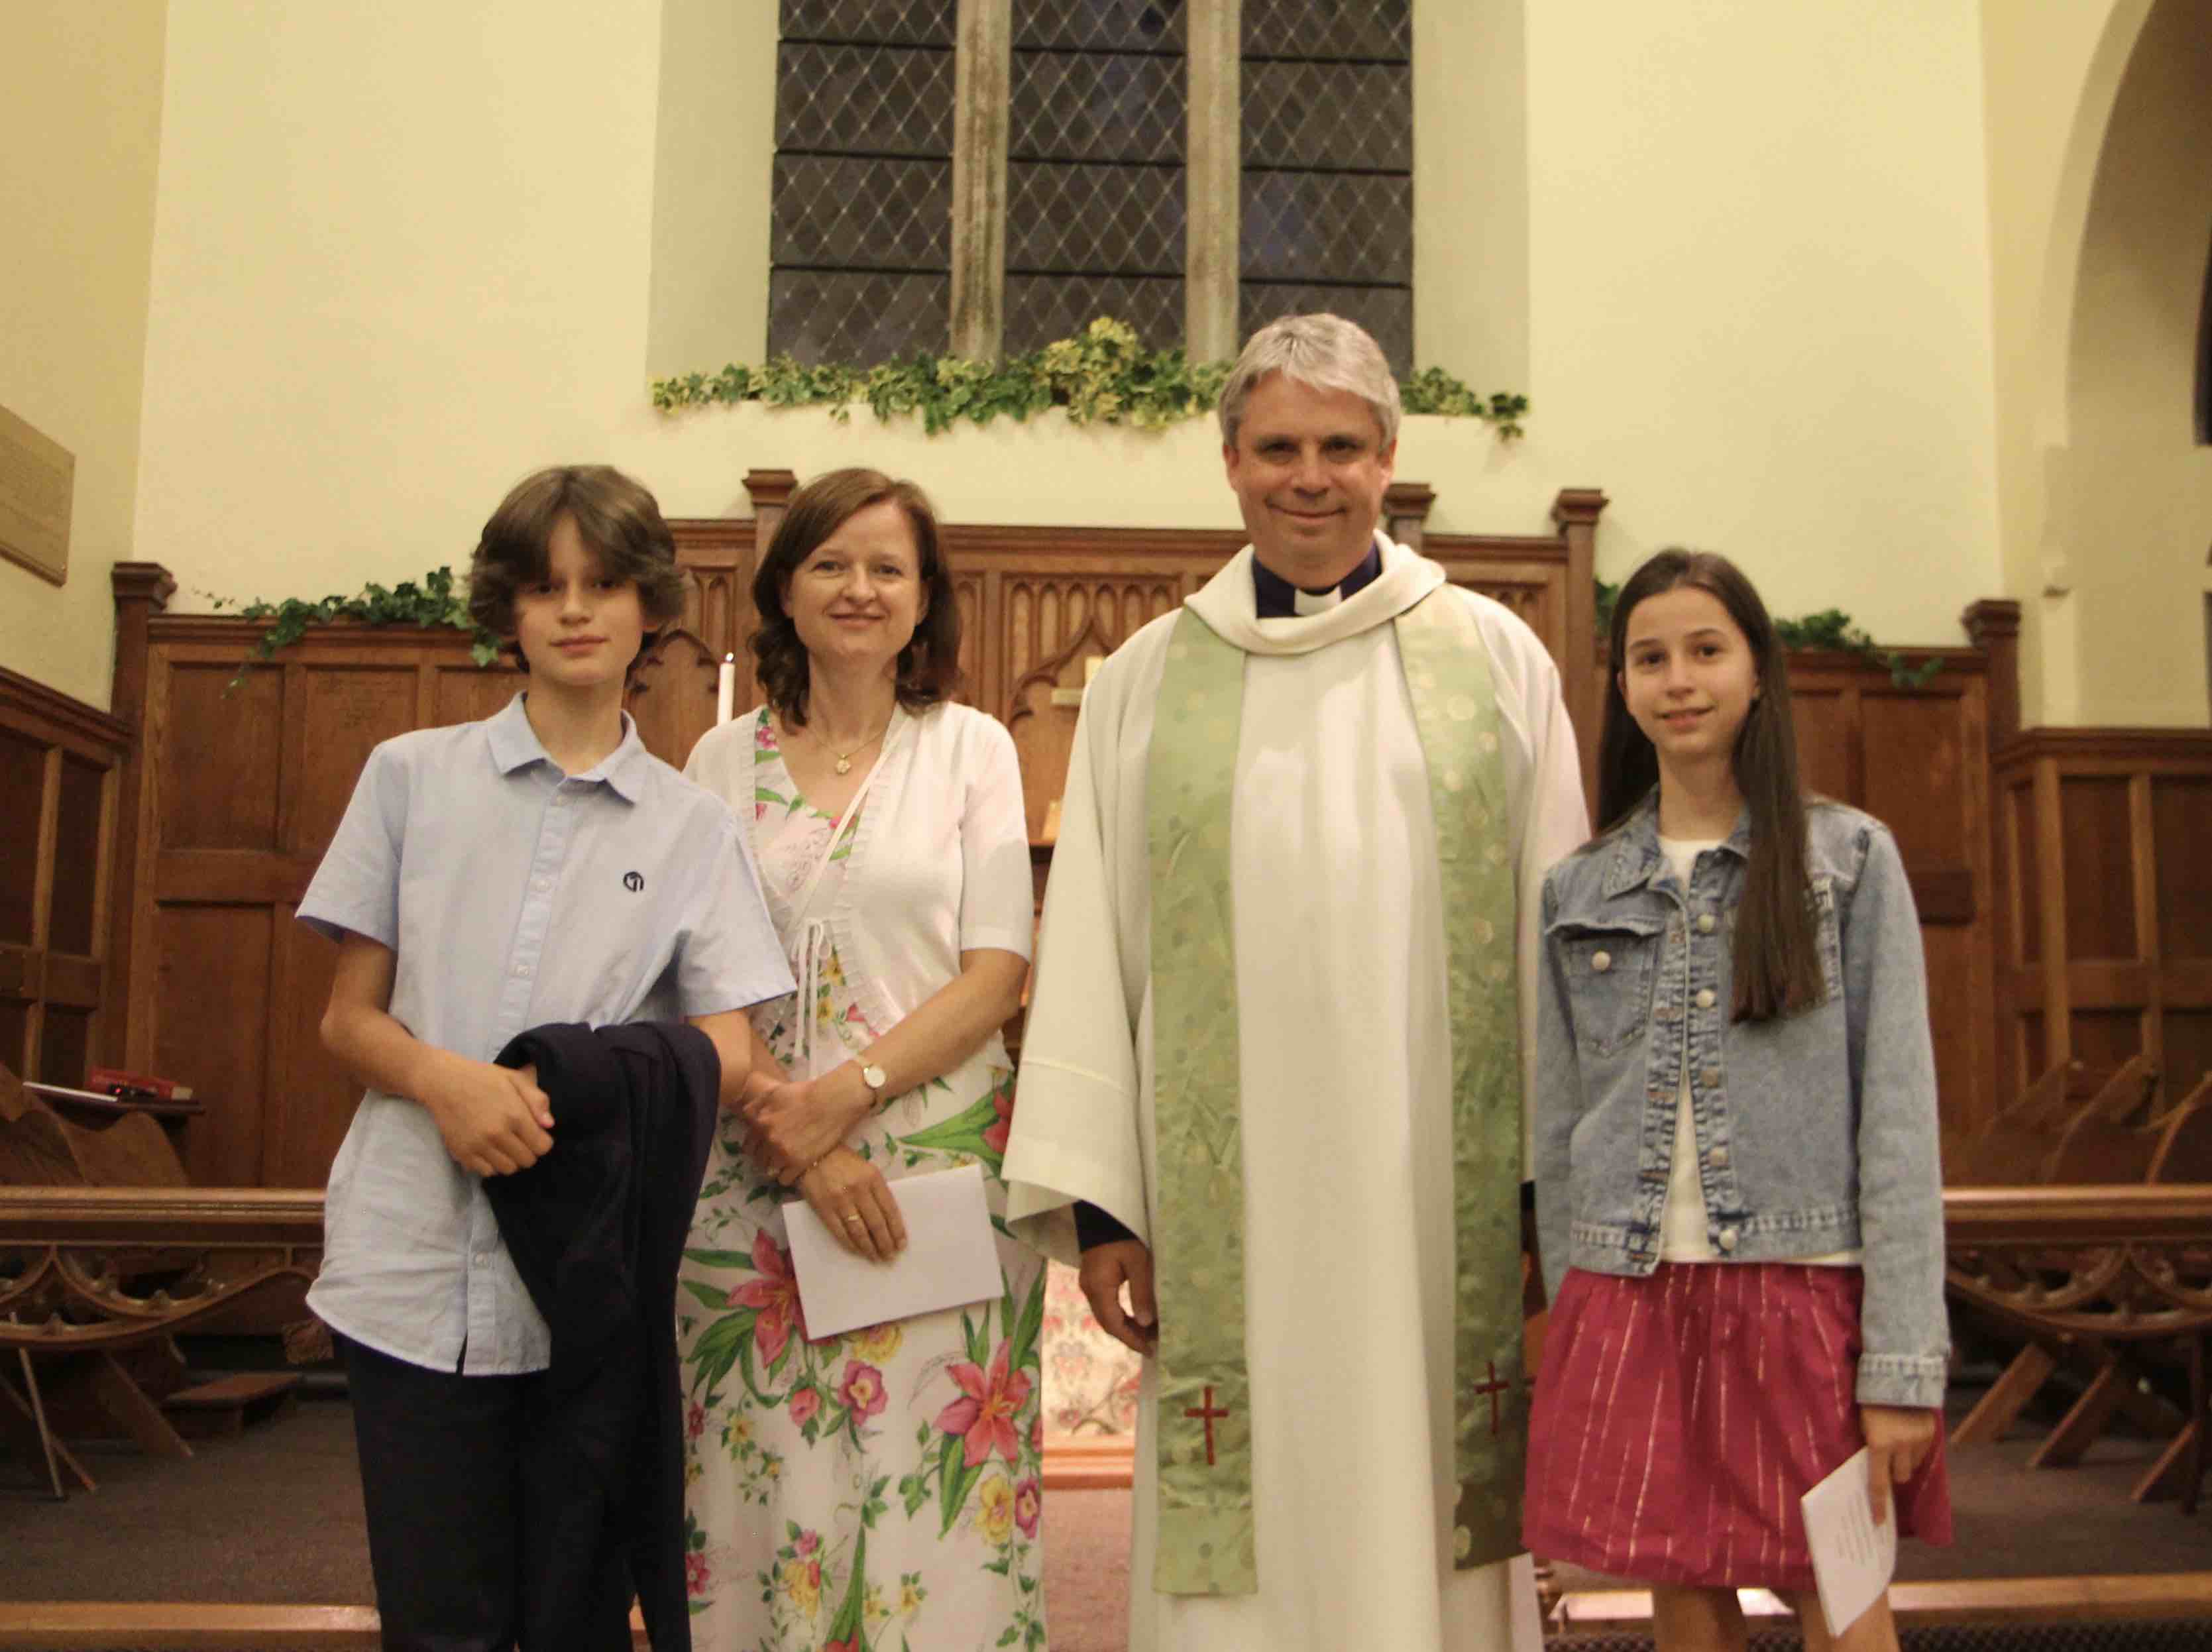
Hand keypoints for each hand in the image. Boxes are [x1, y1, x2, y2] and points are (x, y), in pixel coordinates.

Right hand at [419, 1056, 553, 1176]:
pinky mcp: (463, 1153)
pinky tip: (489, 1149)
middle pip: (527, 1161)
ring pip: (508, 1169)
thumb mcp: (514, 1079)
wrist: (443, 1082)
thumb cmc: (482, 1078)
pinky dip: (491, 1164)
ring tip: (505, 1144)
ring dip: (511, 1159)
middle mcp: (497, 1134)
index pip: (542, 1147)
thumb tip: (549, 1125)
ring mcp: (479, 1146)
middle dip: (529, 1151)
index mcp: (514, 1116)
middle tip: (520, 1138)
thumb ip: (537, 1101)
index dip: (543, 1141)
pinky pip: (487, 1172)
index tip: (536, 1134)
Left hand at [745, 1073, 869, 1183]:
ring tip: (786, 1163)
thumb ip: (757, 1105)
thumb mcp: (775, 1091)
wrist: (832, 1101)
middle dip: (766, 1158)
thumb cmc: (806, 1092)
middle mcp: (768, 1139)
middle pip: (759, 1159)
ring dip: (776, 1168)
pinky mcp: (799, 1163)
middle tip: (777, 1155)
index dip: (757, 1147)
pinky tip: (795, 1169)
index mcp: (760, 1122)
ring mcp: (782, 1153)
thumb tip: (747, 1116)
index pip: (748, 1145)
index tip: (765, 1148)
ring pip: (770, 1171)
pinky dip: (788, 1176)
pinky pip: (784, 1180)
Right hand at [798, 1147, 906, 1262]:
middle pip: (876, 1224)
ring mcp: (840, 1201)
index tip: (901, 1244)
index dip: (897, 1230)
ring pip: (859, 1231)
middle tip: (890, 1257)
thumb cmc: (844, 1162)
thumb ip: (877, 1191)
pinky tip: (858, 1252)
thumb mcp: (866, 1169)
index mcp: (873, 1178)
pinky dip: (851, 1245)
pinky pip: (840, 1232)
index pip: (890, 1210)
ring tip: (876, 1258)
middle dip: (885, 1243)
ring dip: (869, 1248)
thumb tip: (887, 1220)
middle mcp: (859, 1190)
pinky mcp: (824, 1209)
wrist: (812, 1153)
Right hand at [1078, 1239, 1157, 1357]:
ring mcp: (1089, 1285)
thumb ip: (1141, 1293)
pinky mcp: (1093, 1280)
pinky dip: (1120, 1316)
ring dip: (1125, 1327)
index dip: (1131, 1339)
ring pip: (1106, 1316)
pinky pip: (1105, 1306)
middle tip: (1152, 1344)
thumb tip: (1146, 1323)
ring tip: (1147, 1333)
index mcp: (1099, 1288)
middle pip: (1108, 1323)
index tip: (1149, 1349)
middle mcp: (1090, 1290)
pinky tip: (1135, 1317)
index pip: (1113, 1323)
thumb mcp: (1138, 1263)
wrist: (1103, 1216)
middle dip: (1129, 1336)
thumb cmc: (1123, 1237)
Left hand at [1860, 1404, 1937, 1525]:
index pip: (1878, 1483)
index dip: (1878, 1505)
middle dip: (1893, 1472)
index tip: (1878, 1522)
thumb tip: (1872, 1470)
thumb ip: (1869, 1447)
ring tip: (1897, 1440)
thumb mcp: (1863, 1425)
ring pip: (1913, 1465)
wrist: (1897, 1376)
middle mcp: (1902, 1446)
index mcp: (1880, 1445)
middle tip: (1886, 1459)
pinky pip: (1923, 1451)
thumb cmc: (1870, 1401)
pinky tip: (1908, 1432)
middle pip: (1900, 1476)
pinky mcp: (1931, 1432)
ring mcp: (1919, 1439)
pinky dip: (1915, 1448)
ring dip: (1905, 1459)